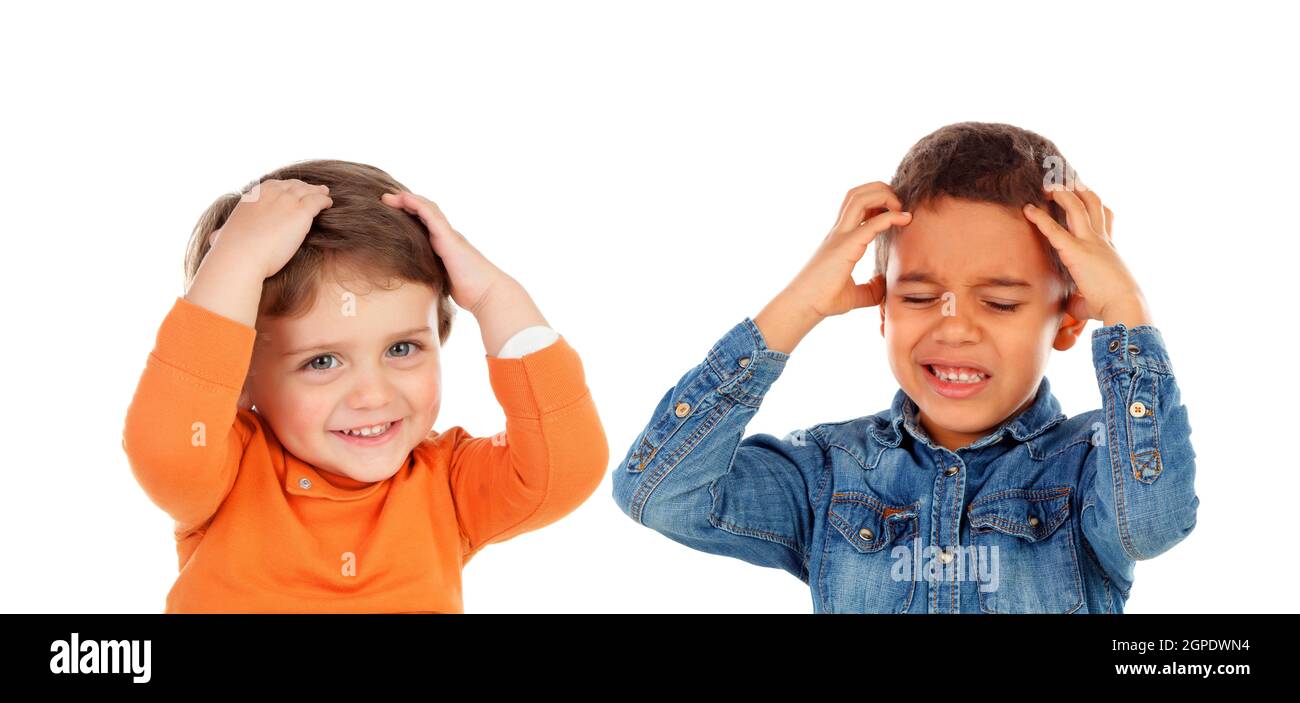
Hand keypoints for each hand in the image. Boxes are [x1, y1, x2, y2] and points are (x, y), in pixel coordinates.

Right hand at [208, 179, 332, 279]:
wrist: (241, 256)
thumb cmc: (231, 251)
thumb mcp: (223, 235)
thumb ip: (222, 233)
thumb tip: (213, 238)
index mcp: (253, 196)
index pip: (274, 185)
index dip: (286, 188)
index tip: (291, 191)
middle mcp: (271, 193)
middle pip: (293, 185)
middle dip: (303, 187)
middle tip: (313, 189)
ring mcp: (287, 200)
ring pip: (308, 191)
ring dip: (317, 191)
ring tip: (324, 194)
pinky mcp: (301, 212)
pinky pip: (318, 201)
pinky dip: (324, 200)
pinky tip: (328, 203)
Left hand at [380, 191, 509, 313]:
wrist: (488, 294)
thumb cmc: (470, 292)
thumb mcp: (444, 281)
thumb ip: (433, 275)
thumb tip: (417, 284)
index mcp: (445, 246)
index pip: (425, 225)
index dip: (409, 216)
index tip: (390, 213)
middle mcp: (447, 237)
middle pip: (424, 213)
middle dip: (405, 205)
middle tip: (384, 200)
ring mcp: (449, 236)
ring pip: (428, 209)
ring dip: (408, 200)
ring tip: (389, 197)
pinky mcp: (450, 238)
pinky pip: (432, 215)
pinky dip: (417, 204)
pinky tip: (404, 198)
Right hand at [754, 182, 909, 352]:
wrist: (803, 307)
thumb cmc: (823, 300)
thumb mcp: (855, 294)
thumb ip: (872, 288)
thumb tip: (885, 284)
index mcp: (840, 239)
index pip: (857, 206)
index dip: (878, 201)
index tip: (897, 212)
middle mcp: (839, 232)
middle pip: (857, 194)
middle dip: (881, 190)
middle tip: (900, 206)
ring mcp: (840, 236)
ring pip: (859, 198)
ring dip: (884, 196)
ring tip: (900, 209)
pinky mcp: (846, 246)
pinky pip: (871, 223)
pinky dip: (890, 216)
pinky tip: (905, 219)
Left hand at [1022, 185, 1152, 326]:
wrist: (1124, 307)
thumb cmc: (1112, 306)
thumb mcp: (1097, 296)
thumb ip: (1083, 297)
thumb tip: (1074, 305)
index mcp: (1108, 248)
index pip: (1103, 216)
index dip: (1093, 202)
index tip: (1082, 191)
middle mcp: (1101, 240)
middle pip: (1092, 203)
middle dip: (1076, 189)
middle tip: (1060, 182)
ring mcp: (1090, 243)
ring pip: (1077, 207)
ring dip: (1061, 194)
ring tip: (1046, 187)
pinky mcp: (1076, 252)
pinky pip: (1055, 231)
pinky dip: (1040, 219)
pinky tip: (1028, 210)